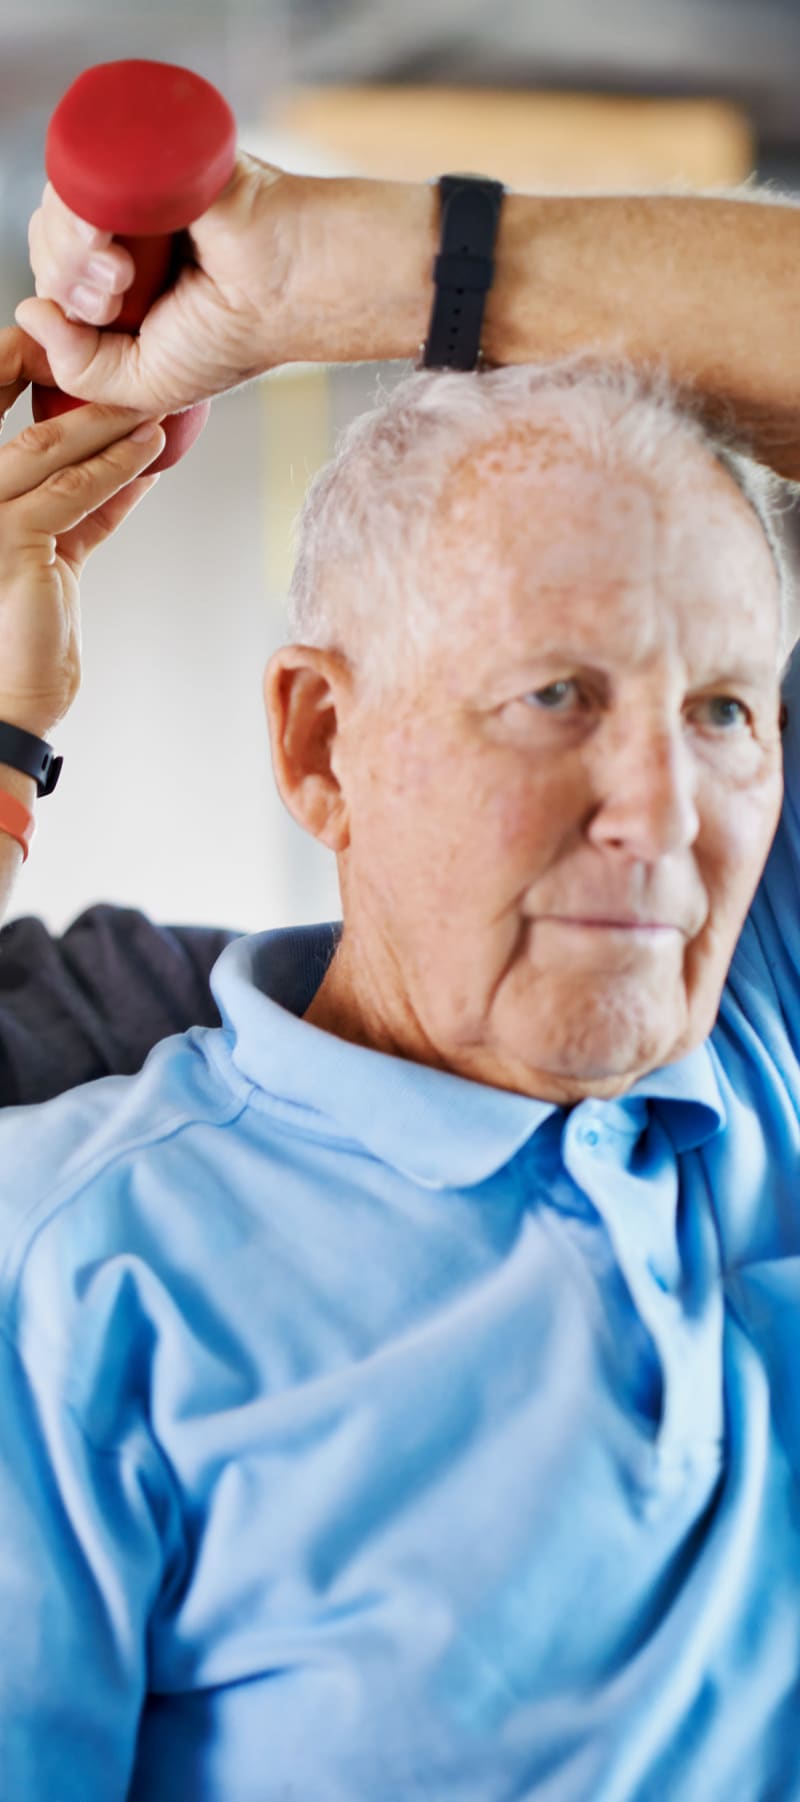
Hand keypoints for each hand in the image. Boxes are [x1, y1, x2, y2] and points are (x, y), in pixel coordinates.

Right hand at [0, 324, 164, 735]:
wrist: (7, 706)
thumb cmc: (27, 638)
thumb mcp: (52, 558)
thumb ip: (80, 512)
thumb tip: (130, 470)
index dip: (22, 374)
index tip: (71, 352)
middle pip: (4, 413)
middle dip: (57, 374)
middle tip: (112, 354)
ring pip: (47, 449)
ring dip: (106, 423)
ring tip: (152, 405)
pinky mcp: (10, 542)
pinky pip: (73, 494)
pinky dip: (117, 470)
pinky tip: (149, 455)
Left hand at [15, 152, 300, 414]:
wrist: (289, 288)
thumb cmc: (235, 337)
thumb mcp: (146, 385)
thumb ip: (83, 370)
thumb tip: (29, 312)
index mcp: (124, 276)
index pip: (56, 273)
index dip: (60, 298)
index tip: (106, 320)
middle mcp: (125, 227)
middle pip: (48, 236)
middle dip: (65, 278)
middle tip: (118, 300)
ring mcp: (136, 183)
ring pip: (58, 200)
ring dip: (71, 251)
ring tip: (124, 276)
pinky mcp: (148, 149)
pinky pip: (83, 164)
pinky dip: (77, 207)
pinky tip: (108, 240)